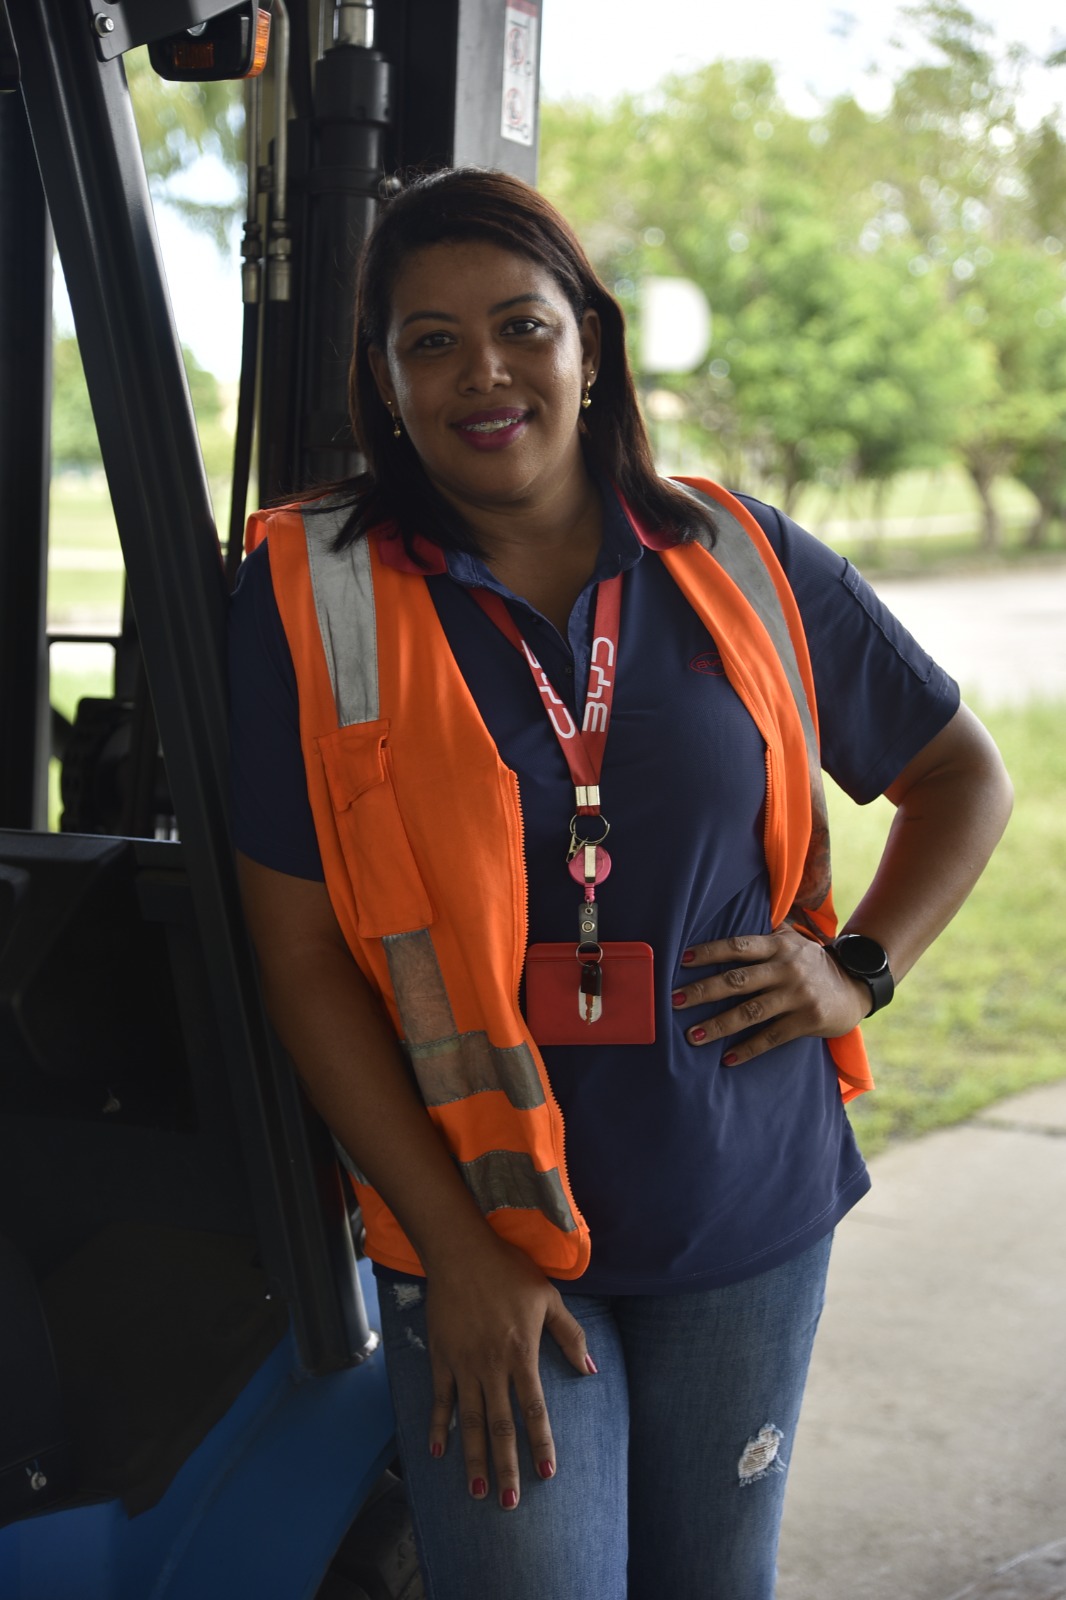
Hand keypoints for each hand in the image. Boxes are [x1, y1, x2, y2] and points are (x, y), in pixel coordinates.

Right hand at [424, 1235, 594, 1509]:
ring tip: (476, 1491)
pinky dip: (439, 1426)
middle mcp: (492, 1366)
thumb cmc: (509, 1271)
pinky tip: (439, 1451)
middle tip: (509, 1502)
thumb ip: (571, 1336)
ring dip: (473, 1458)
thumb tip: (590, 1370)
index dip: (540, 1443)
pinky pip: (440, 1398)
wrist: (461, 1251)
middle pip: (500, 1426)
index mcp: (521, 1354)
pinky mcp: (441, 1357)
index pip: (534, 1409)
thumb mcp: (549, 1298)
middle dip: (505, 1467)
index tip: (546, 1473)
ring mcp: (464, 1363)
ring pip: (471, 1421)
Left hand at [670, 924, 871, 1064]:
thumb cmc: (811, 963)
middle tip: (673, 1001)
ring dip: (718, 1025)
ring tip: (692, 1036)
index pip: (738, 947)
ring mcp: (798, 995)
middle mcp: (787, 968)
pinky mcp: (808, 1020)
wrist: (856, 986)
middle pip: (737, 981)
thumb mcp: (792, 941)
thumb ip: (764, 936)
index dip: (710, 952)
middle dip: (702, 991)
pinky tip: (727, 1058)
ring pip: (750, 1012)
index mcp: (779, 946)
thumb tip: (724, 924)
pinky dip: (748, 1049)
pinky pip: (771, 1037)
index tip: (682, 960)